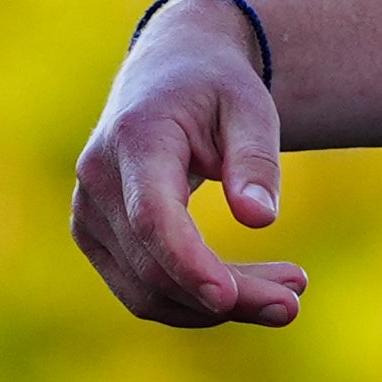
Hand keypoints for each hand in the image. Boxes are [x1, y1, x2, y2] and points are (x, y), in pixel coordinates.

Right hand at [72, 0, 304, 326]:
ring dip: (215, 308)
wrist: (167, 72)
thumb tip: (259, 219)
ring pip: (147, 291)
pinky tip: (244, 291)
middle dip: (228, 296)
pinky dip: (193, 302)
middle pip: (156, 265)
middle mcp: (98, 180)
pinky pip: (141, 291)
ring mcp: (88, 214)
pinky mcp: (96, 237)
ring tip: (286, 295)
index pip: (152, 216)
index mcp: (135, 138)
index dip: (187, 262)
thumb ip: (255, 159)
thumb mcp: (249, 106)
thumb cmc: (215, 87)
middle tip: (294, 302)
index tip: (229, 298)